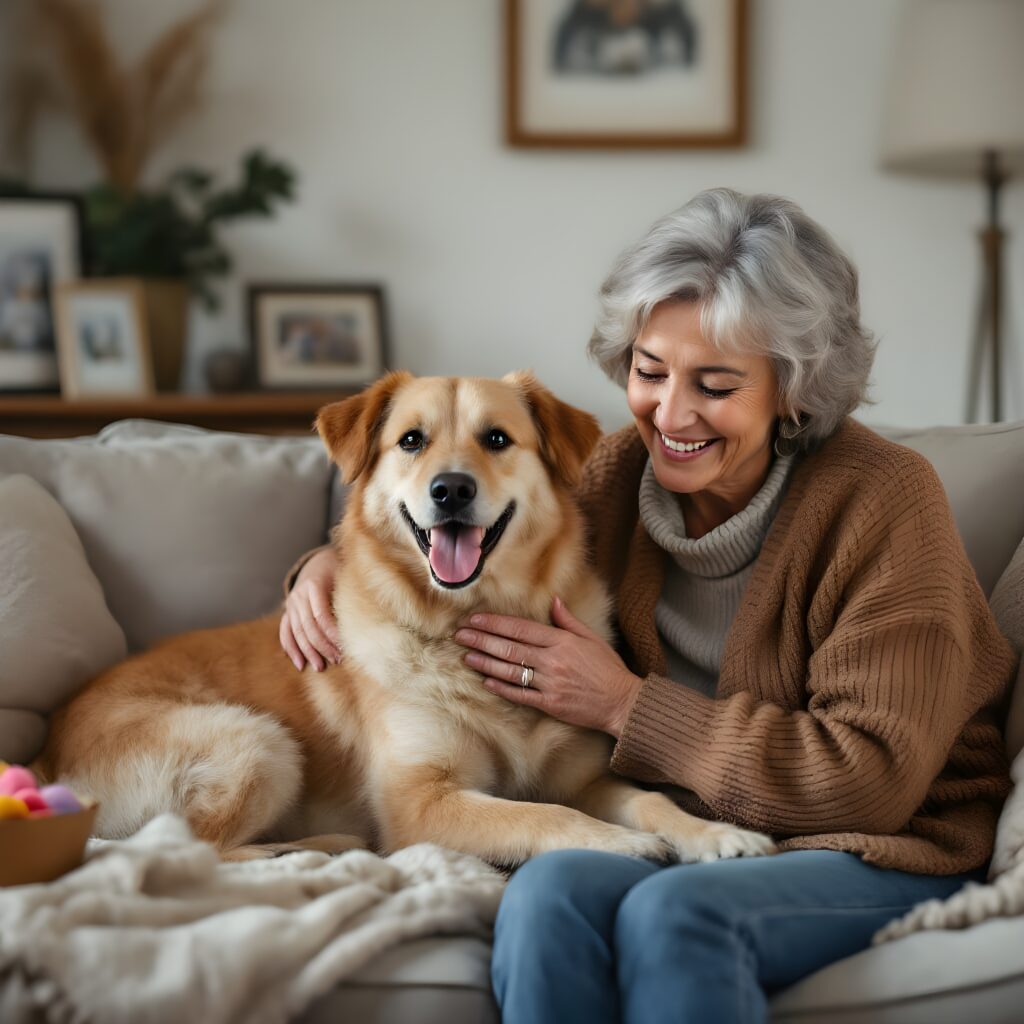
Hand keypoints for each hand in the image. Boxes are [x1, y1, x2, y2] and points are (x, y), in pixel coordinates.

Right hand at [279, 547, 341, 671]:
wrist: (318, 560)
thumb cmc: (338, 569)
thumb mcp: (346, 573)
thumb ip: (352, 590)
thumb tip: (371, 612)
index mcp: (314, 585)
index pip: (322, 616)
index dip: (332, 633)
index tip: (345, 647)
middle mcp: (299, 595)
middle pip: (308, 627)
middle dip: (322, 646)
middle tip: (336, 660)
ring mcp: (291, 604)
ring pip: (296, 632)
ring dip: (308, 652)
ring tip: (320, 667)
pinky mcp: (287, 611)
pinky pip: (285, 632)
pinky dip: (290, 648)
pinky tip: (298, 663)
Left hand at [454, 597, 642, 736]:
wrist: (622, 702)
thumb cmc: (608, 669)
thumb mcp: (591, 639)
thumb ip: (568, 621)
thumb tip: (553, 601)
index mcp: (562, 641)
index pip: (521, 629)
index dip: (495, 623)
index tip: (475, 619)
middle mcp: (553, 660)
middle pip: (509, 647)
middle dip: (481, 640)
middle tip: (460, 634)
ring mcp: (550, 683)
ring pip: (510, 670)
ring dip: (485, 662)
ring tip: (466, 655)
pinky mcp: (550, 704)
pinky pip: (520, 694)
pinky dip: (501, 687)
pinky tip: (486, 680)